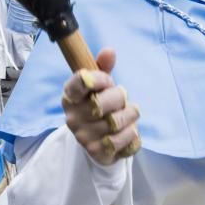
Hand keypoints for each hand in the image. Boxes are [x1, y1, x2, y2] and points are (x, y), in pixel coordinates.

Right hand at [61, 48, 140, 165]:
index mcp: (70, 96)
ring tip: (129, 114)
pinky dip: (133, 134)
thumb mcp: (100, 85)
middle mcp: (72, 118)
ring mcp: (84, 137)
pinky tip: (129, 131)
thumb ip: (103, 67)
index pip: (81, 81)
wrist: (96, 140)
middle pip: (101, 103)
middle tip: (123, 100)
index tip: (108, 81)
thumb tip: (109, 51)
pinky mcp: (98, 153)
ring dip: (130, 116)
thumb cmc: (99, 104)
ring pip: (116, 122)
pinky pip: (125, 141)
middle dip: (120, 98)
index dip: (100, 78)